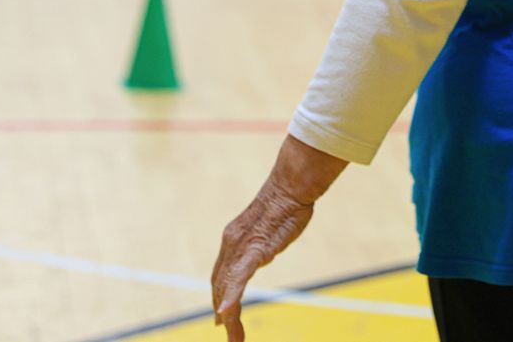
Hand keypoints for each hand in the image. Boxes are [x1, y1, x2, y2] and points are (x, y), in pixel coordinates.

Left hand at [211, 137, 345, 340]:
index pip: (221, 275)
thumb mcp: (269, 227)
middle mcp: (231, 244)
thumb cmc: (287, 201)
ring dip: (229, 316)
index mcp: (234, 239)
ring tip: (233, 337)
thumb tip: (263, 253)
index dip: (220, 297)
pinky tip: (226, 313)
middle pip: (220, 286)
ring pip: (228, 288)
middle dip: (223, 313)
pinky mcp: (255, 249)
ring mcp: (241, 247)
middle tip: (229, 336)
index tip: (221, 317)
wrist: (292, 185)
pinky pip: (240, 277)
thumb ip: (262, 242)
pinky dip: (232, 296)